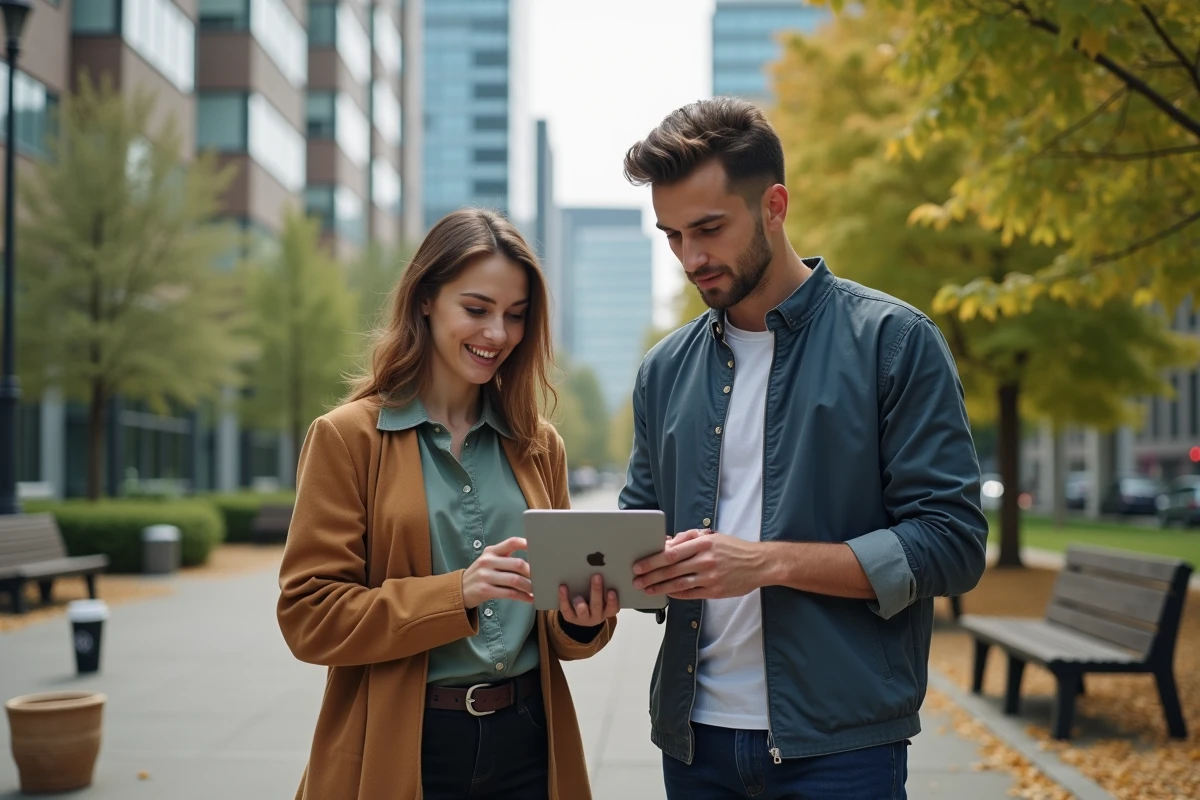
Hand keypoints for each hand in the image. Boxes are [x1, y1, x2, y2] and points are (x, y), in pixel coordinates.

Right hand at [461, 537, 532, 608]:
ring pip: (515, 580)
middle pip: (517, 564)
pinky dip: (522, 597)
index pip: (511, 542)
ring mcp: (485, 576)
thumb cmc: (482, 574)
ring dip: (529, 586)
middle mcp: (487, 561)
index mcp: (491, 551)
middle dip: (532, 572)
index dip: (525, 543)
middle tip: (542, 578)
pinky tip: (529, 598)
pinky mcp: (485, 590)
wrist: (460, 589)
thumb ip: (505, 557)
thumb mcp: (489, 560)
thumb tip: (532, 561)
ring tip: (537, 590)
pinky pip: (509, 593)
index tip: (538, 547)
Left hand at [558, 574, 618, 626]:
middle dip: (596, 591)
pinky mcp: (570, 617)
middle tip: (597, 576)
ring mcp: (583, 618)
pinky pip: (566, 608)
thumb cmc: (596, 600)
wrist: (583, 616)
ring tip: (578, 596)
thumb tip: (601, 568)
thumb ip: (605, 586)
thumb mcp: (603, 597)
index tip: (612, 591)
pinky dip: (564, 598)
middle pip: (597, 606)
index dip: (612, 601)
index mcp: (607, 611)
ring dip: (580, 603)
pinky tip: (562, 587)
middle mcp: (596, 616)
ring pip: (582, 612)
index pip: (612, 608)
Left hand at [632, 531, 768, 599]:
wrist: (759, 564)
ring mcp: (710, 577)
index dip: (652, 561)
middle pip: (671, 570)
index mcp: (703, 544)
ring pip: (678, 584)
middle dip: (650, 576)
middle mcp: (706, 560)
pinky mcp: (715, 591)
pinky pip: (690, 594)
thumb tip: (667, 543)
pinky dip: (676, 594)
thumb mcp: (712, 536)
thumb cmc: (733, 548)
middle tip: (636, 580)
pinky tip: (666, 593)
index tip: (639, 565)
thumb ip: (689, 538)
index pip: (671, 553)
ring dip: (659, 588)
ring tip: (647, 590)